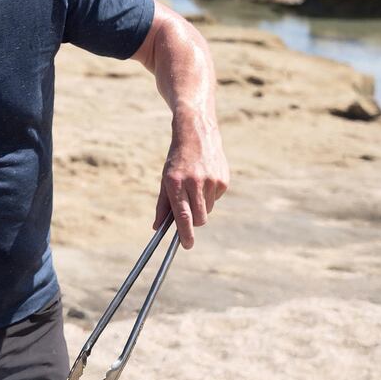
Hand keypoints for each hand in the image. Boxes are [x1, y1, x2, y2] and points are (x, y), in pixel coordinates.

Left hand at [154, 116, 228, 249]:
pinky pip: (216, 199)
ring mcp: (211, 181)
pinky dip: (210, 195)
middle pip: (198, 218)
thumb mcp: (165, 179)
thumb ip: (163, 205)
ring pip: (208, 210)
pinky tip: (205, 179)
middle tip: (189, 213)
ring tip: (195, 187)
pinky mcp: (223, 180)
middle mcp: (194, 182)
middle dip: (194, 222)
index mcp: (176, 183)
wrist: (197, 134)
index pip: (182, 215)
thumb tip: (157, 228)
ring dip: (202, 206)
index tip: (187, 245)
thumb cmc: (177, 161)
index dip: (185, 233)